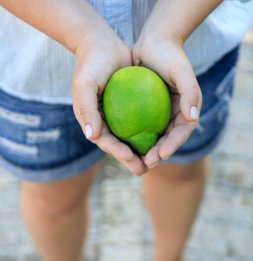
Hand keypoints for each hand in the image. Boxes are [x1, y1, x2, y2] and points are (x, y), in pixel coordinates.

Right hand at [72, 24, 147, 175]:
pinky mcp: (130, 109)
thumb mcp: (85, 84)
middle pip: (119, 145)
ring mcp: (117, 117)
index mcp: (92, 122)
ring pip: (131, 139)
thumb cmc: (91, 64)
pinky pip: (141, 124)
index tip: (131, 159)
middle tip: (145, 169)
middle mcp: (104, 123)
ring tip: (156, 161)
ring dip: (142, 151)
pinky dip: (149, 133)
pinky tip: (163, 138)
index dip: (118, 152)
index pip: (106, 142)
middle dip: (131, 160)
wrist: (102, 44)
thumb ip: (86, 110)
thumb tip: (91, 136)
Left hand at [132, 37, 201, 167]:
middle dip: (157, 155)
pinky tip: (121, 145)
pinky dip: (132, 138)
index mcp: (186, 111)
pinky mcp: (144, 112)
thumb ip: (190, 93)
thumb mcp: (182, 71)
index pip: (180, 134)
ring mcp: (158, 115)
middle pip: (166, 141)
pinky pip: (138, 128)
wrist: (153, 43)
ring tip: (134, 162)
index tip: (160, 155)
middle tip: (145, 164)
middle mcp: (173, 116)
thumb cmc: (169, 55)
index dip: (172, 146)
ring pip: (152, 138)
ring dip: (144, 152)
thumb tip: (192, 118)